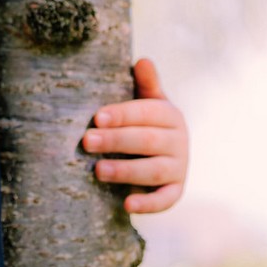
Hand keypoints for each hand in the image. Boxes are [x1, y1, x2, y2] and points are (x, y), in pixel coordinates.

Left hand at [81, 56, 186, 213]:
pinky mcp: (175, 192)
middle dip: (116, 141)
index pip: (148, 113)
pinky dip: (148, 204)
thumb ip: (145, 84)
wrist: (160, 157)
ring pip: (153, 171)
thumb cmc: (143, 124)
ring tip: (98, 170)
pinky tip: (126, 205)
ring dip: (125, 171)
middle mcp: (179, 141)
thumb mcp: (146, 102)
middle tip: (86, 142)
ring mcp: (179, 168)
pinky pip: (165, 200)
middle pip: (147, 141)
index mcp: (170, 115)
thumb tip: (143, 60)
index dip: (122, 114)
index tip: (97, 118)